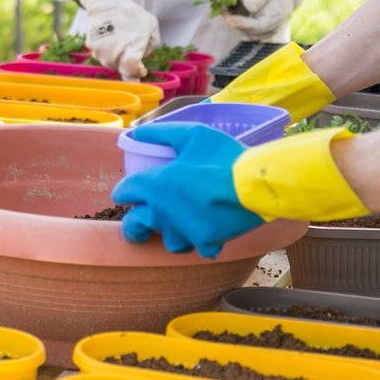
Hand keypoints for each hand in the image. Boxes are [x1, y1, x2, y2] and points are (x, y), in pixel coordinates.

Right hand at [79, 0, 159, 79]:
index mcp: (131, 49)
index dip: (137, 74)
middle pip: (122, 69)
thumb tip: (142, 56)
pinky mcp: (91, 47)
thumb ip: (152, 44)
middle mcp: (114, 54)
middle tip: (131, 45)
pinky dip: (107, 50)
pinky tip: (111, 36)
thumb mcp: (152, 26)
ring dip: (117, 56)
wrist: (107, 2)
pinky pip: (102, 55)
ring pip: (111, 63)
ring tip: (120, 39)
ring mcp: (101, 52)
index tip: (141, 69)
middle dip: (128, 63)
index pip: (131, 74)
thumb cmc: (132, 14)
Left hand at [111, 123, 262, 258]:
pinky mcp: (204, 244)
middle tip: (140, 220)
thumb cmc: (222, 156)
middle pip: (133, 227)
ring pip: (166, 241)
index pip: (124, 192)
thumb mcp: (191, 134)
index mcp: (154, 185)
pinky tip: (209, 232)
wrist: (255, 185)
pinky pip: (198, 247)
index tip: (128, 192)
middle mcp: (161, 213)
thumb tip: (136, 132)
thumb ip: (160, 133)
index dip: (124, 191)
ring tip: (180, 224)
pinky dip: (202, 241)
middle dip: (133, 224)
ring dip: (170, 233)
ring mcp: (182, 232)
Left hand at [224, 0, 306, 39]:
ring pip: (245, 31)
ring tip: (225, 9)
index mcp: (275, 17)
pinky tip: (232, 12)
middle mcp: (271, 29)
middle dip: (234, 21)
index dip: (242, 23)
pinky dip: (237, 22)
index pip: (257, 25)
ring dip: (233, 22)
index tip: (229, 18)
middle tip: (221, 10)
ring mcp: (265, 33)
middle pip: (249, 30)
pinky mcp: (259, 33)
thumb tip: (246, 7)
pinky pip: (245, 31)